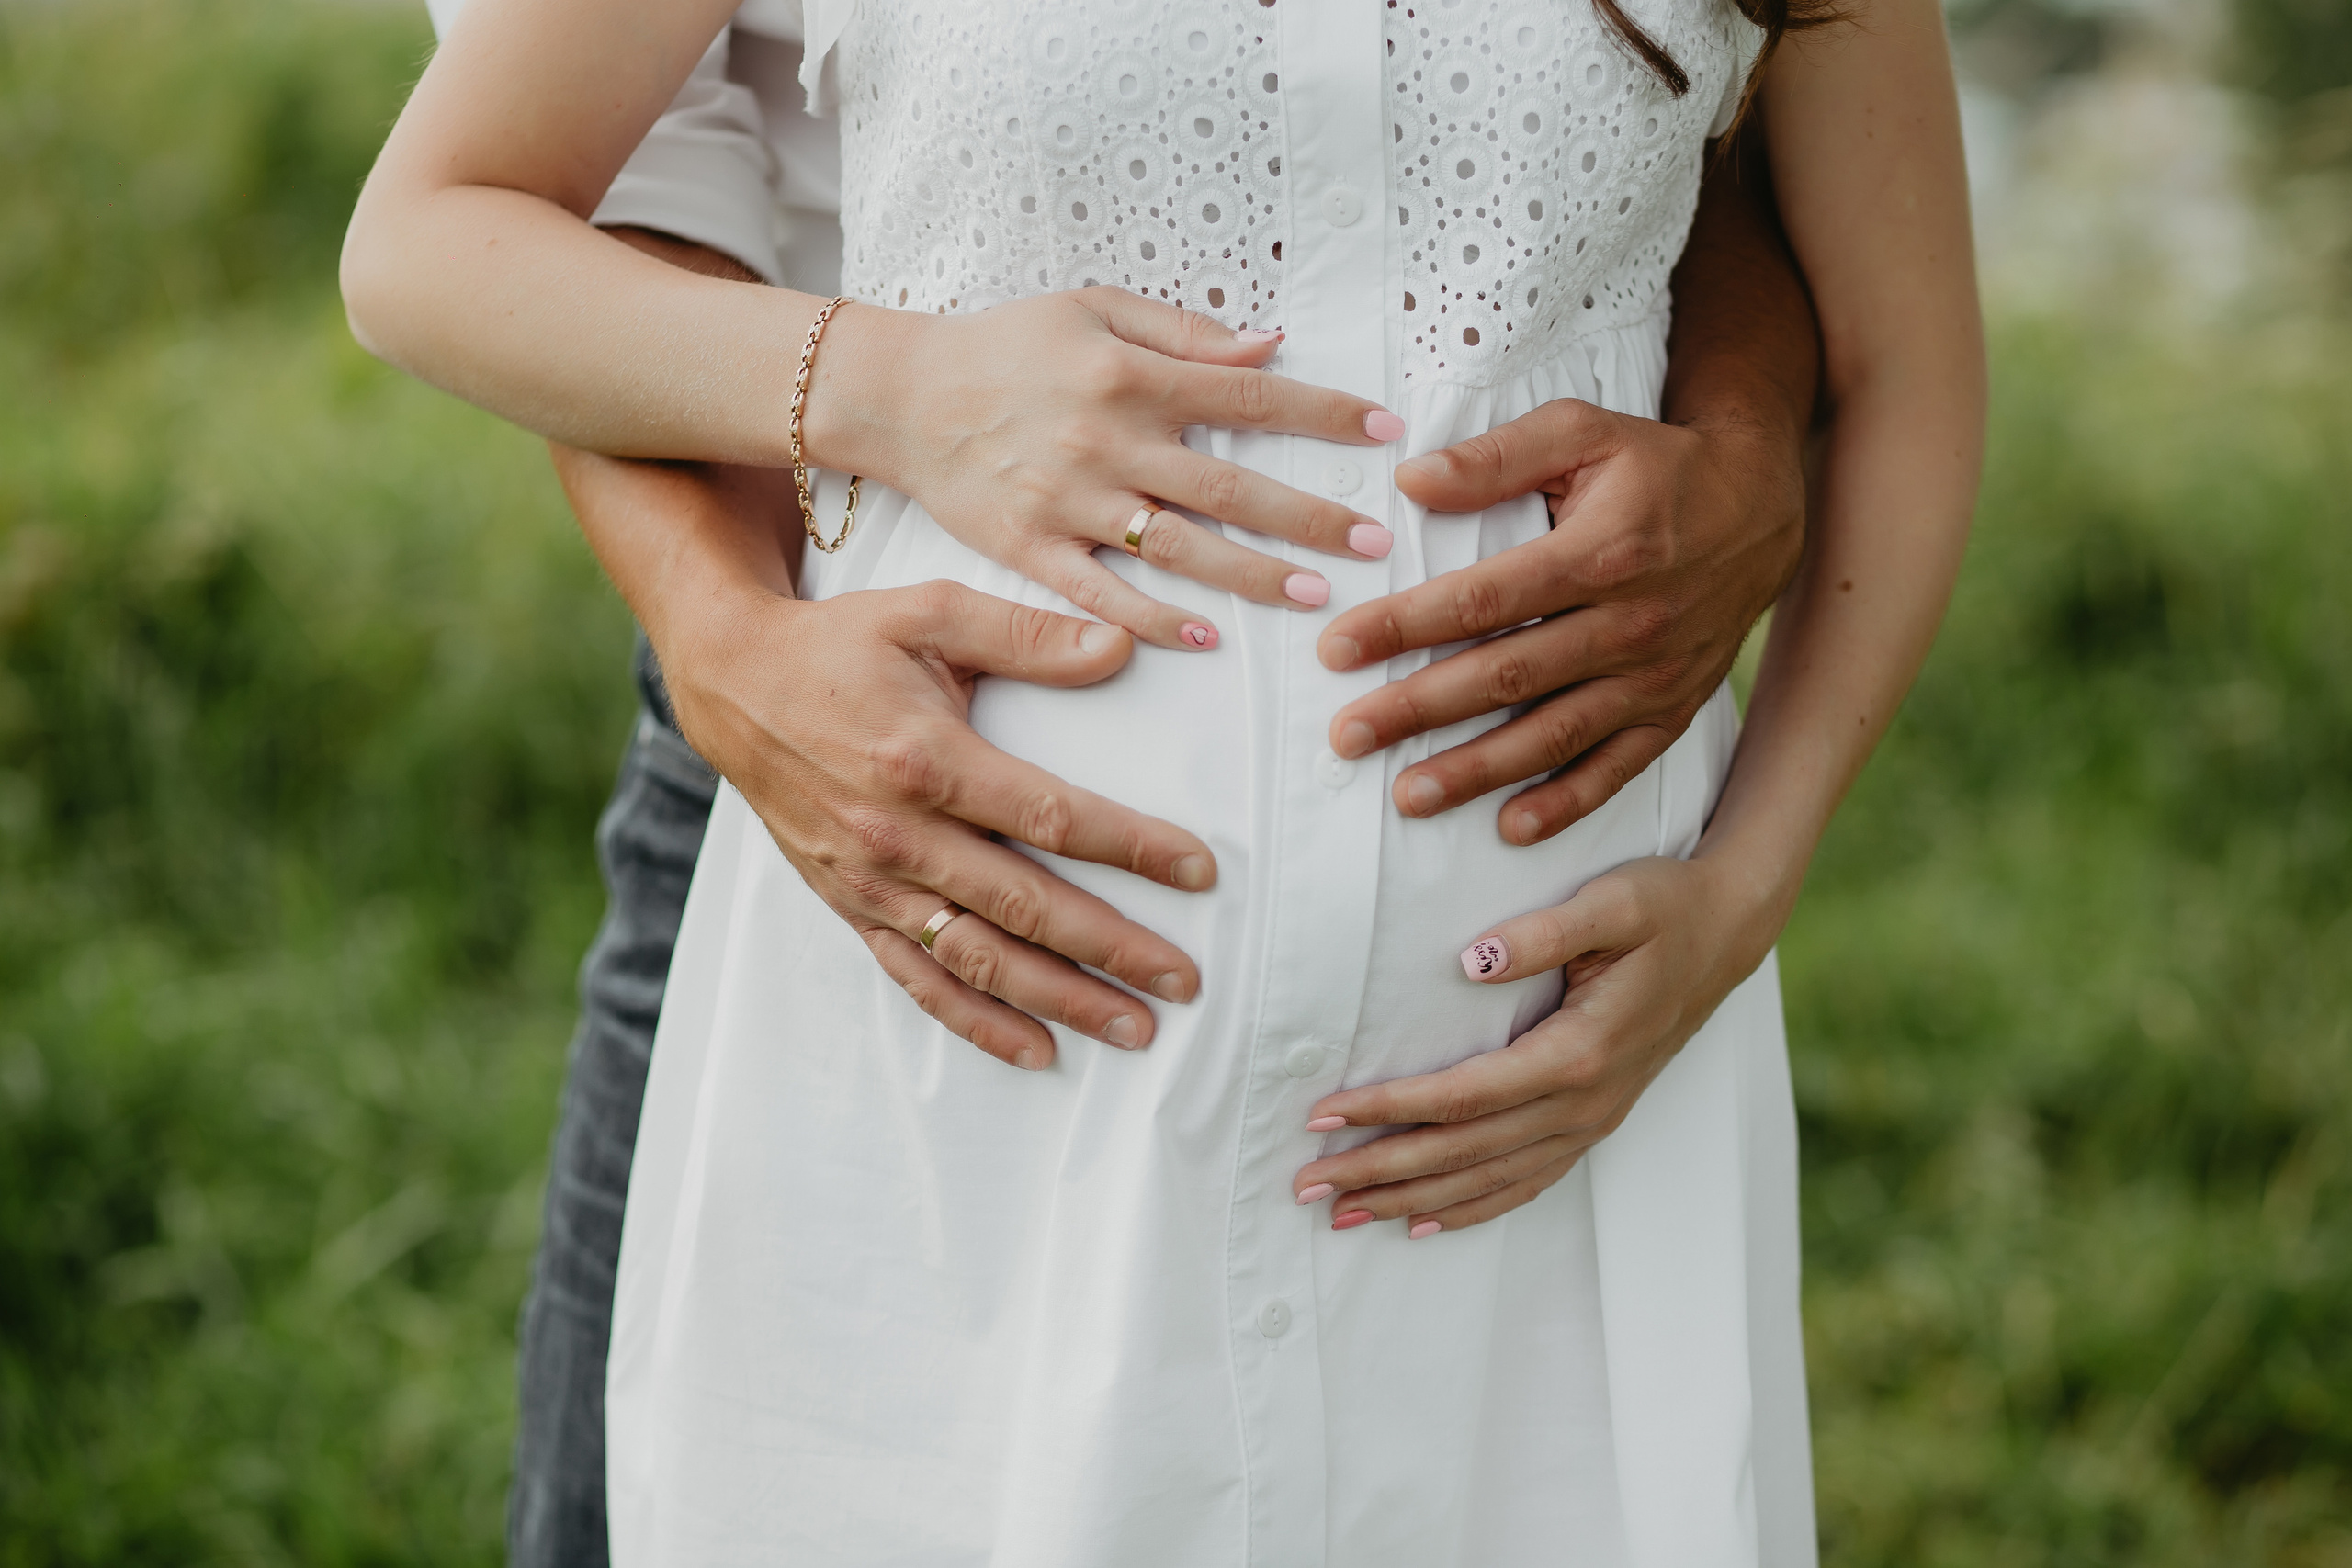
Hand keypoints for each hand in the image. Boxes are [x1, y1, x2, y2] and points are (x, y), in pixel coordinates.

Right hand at [657, 564, 1219, 1072]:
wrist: (734, 685)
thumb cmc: (841, 643)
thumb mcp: (929, 611)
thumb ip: (1027, 635)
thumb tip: (1120, 648)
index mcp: (926, 759)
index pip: (1049, 816)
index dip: (1129, 847)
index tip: (1197, 871)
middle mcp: (898, 835)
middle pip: (1024, 906)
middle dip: (1112, 949)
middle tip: (1184, 980)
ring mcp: (872, 881)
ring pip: (979, 959)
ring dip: (1060, 1001)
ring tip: (1135, 1029)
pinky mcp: (852, 907)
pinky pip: (919, 979)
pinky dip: (977, 1022)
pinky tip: (1038, 1051)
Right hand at [820, 288, 1404, 650]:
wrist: (902, 393)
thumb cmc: (1008, 344)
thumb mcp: (1094, 308)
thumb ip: (1185, 332)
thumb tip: (1272, 348)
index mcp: (1130, 374)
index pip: (1249, 399)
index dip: (1323, 417)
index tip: (1386, 436)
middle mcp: (1106, 440)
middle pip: (1227, 486)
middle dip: (1306, 515)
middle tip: (1373, 543)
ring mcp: (1068, 501)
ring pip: (1175, 547)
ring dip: (1249, 574)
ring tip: (1314, 596)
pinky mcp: (1030, 549)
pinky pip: (1101, 592)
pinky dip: (1153, 617)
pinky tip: (1207, 638)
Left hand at [1287, 855, 1784, 1235]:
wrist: (1726, 932)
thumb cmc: (1664, 907)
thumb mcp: (1613, 902)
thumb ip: (1544, 932)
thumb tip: (1473, 960)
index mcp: (1580, 1053)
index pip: (1463, 1097)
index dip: (1389, 1108)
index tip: (1323, 1114)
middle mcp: (1585, 1102)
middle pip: (1464, 1152)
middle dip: (1380, 1171)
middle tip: (1305, 1186)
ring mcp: (1592, 1121)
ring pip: (1489, 1180)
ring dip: (1412, 1201)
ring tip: (1342, 1213)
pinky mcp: (1595, 1123)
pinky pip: (1526, 1183)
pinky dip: (1471, 1209)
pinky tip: (1424, 1224)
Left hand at [1317, 401, 1803, 844]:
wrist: (1764, 506)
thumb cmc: (1658, 465)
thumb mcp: (1582, 431)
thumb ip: (1495, 458)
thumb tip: (1410, 481)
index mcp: (1599, 552)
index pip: (1482, 599)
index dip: (1404, 626)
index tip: (1337, 649)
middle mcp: (1629, 622)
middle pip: (1506, 676)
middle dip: (1419, 711)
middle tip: (1347, 736)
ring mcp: (1655, 674)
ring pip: (1553, 734)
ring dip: (1477, 770)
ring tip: (1408, 795)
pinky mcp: (1673, 708)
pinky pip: (1617, 766)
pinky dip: (1566, 802)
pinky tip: (1510, 827)